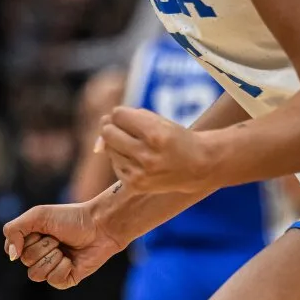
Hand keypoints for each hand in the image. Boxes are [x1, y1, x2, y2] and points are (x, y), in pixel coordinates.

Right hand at [2, 202, 123, 289]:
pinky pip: (54, 281)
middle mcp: (40, 255)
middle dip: (43, 246)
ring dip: (52, 258)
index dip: (25, 241)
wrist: (100, 225)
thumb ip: (14, 230)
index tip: (40, 230)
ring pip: (36, 274)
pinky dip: (63, 268)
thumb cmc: (70, 217)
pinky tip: (72, 260)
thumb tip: (11, 256)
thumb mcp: (37, 215)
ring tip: (64, 248)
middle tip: (57, 237)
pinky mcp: (66, 279)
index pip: (13, 250)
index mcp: (31, 240)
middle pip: (25, 261)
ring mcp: (52, 268)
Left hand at [97, 106, 217, 193]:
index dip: (123, 114)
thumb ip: (129, 118)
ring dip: (118, 144)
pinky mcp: (135, 185)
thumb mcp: (158, 121)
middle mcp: (147, 155)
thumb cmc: (175, 138)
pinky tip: (139, 160)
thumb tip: (100, 130)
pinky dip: (122, 159)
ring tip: (138, 146)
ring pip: (108, 148)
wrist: (199, 166)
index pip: (118, 115)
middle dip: (114, 127)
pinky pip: (115, 164)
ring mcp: (140, 173)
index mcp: (155, 134)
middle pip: (108, 132)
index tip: (133, 119)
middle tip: (129, 131)